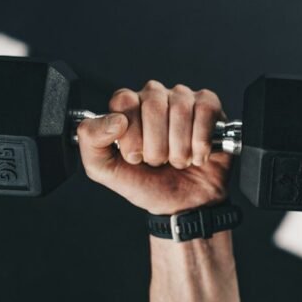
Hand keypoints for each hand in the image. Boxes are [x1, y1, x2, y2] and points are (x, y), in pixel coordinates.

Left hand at [76, 81, 230, 213]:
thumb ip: (92, 141)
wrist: (185, 204)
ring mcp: (184, 100)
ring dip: (180, 148)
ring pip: (180, 109)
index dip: (131, 134)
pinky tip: (198, 155)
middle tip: (158, 161)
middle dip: (156, 146)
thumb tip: (114, 119)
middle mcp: (155, 97)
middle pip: (153, 105)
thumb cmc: (148, 184)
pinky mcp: (210, 107)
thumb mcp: (106, 170)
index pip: (124, 100)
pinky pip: (205, 112)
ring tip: (178, 160)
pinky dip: (201, 142)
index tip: (135, 156)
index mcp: (127, 107)